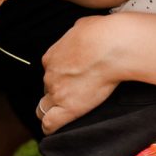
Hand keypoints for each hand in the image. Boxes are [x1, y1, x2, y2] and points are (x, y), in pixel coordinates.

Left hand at [36, 14, 124, 132]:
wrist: (111, 46)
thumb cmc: (101, 33)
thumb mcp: (82, 26)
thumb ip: (75, 36)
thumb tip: (80, 35)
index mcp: (51, 56)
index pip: (49, 71)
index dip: (59, 76)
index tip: (71, 77)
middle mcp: (50, 75)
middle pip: (48, 88)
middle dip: (58, 91)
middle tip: (74, 93)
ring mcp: (57, 92)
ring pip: (44, 107)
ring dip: (53, 110)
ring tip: (64, 113)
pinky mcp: (68, 108)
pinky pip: (50, 123)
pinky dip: (51, 127)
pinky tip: (55, 129)